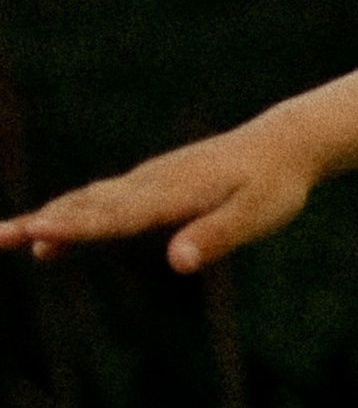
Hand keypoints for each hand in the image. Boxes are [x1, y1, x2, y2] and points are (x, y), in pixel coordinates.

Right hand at [0, 119, 315, 272]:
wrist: (281, 145)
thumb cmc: (273, 186)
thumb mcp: (258, 215)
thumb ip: (217, 236)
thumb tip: (178, 262)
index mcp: (172, 194)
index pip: (116, 216)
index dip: (75, 226)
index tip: (36, 232)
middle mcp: (149, 185)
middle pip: (85, 206)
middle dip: (39, 222)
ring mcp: (144, 183)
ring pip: (85, 202)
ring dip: (44, 219)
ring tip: (4, 238)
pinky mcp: (147, 187)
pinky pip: (98, 203)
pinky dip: (68, 218)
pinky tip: (46, 240)